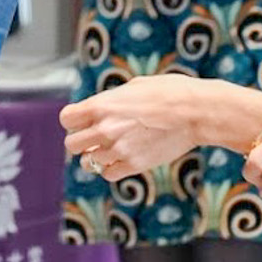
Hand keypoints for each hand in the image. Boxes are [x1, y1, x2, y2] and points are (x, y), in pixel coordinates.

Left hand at [59, 73, 203, 179]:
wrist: (194, 112)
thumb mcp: (133, 87)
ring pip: (89, 162)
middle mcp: (104, 129)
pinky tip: (121, 158)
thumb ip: (111, 101)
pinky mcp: (134, 165)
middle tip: (93, 137)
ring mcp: (118, 149)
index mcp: (101, 106)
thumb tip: (102, 109)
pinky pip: (108, 174)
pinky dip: (111, 169)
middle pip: (72, 145)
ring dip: (95, 156)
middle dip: (80, 141)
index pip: (66, 119)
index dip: (73, 120)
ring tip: (110, 147)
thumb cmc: (167, 92)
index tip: (83, 120)